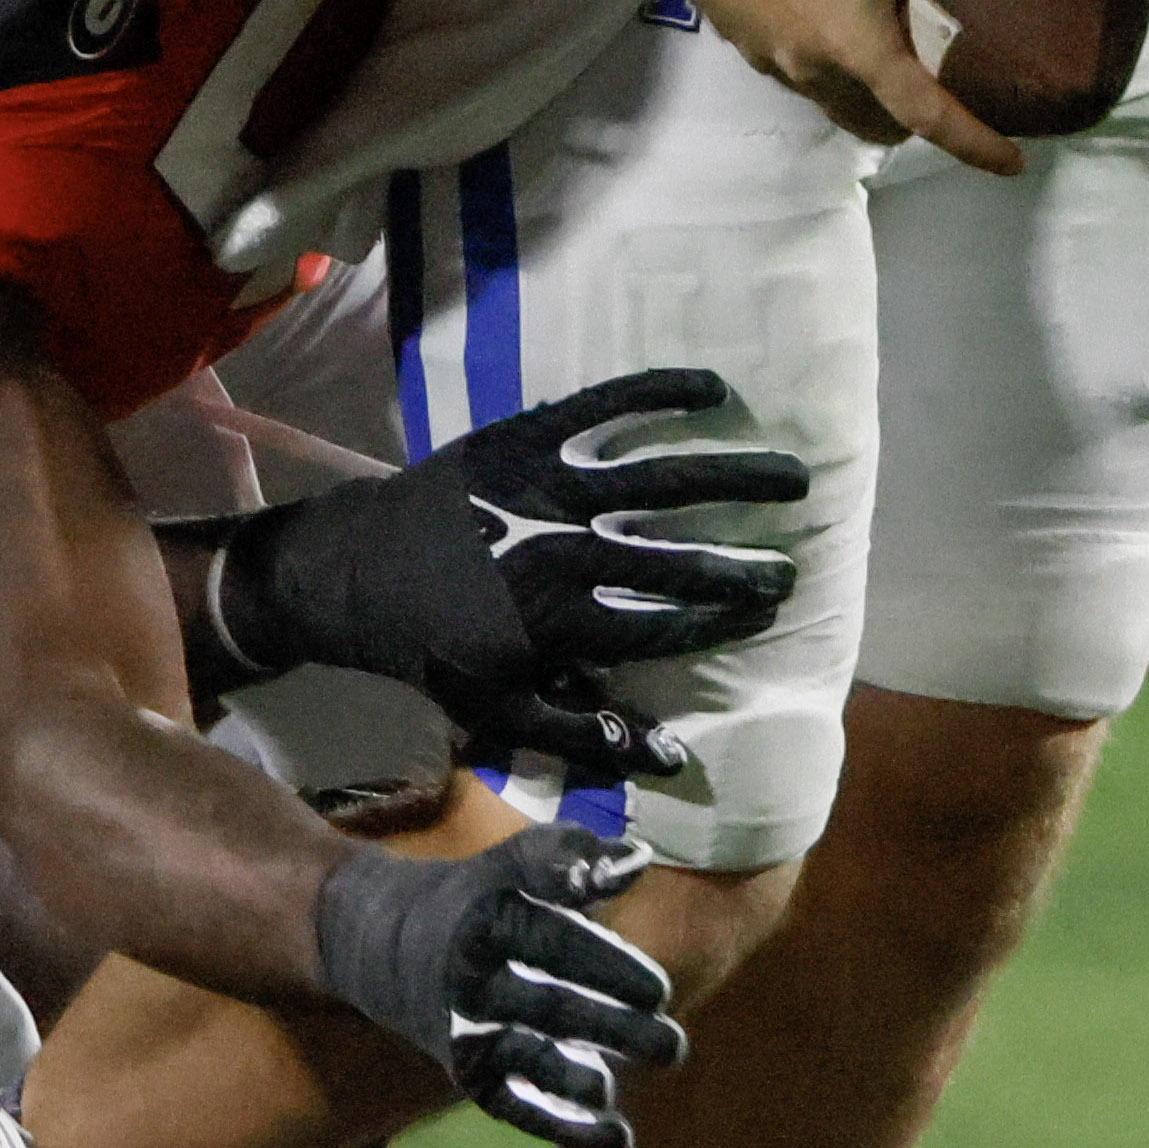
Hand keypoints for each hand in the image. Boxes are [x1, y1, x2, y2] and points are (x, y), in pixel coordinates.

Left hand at [215, 367, 803, 777]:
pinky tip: (714, 389)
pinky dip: (660, 393)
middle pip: (678, 554)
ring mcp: (547, 485)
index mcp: (560, 622)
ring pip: (662, 478)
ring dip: (733, 474)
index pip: (665, 623)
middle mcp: (563, 551)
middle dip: (744, 559)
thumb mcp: (500, 712)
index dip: (723, 617)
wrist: (354, 570)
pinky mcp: (527, 435)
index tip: (769, 609)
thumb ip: (587, 735)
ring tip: (792, 476)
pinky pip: (605, 406)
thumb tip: (676, 758)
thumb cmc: (435, 650)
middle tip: (794, 559)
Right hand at [313, 823, 686, 1147]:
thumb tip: (641, 859)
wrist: (383, 945)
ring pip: (531, 1062)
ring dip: (581, 1081)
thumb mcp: (513, 863)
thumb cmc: (477, 897)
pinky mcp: (471, 1074)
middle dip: (613, 1030)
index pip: (550, 943)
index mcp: (486, 923)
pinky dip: (564, 1127)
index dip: (606, 967)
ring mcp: (469, 1033)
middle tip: (673, 1046)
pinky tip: (619, 1140)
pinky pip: (517, 1106)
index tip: (661, 992)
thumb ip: (575, 858)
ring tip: (620, 1090)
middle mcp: (473, 983)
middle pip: (550, 1008)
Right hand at [649, 0, 1054, 173]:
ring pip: (820, 96)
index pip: (931, 117)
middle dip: (903, 125)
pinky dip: (807, 60)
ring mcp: (768, 54)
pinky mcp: (735, 31)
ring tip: (870, 70)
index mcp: (863, 47)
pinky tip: (809, 27)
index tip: (1011, 163)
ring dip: (851, 93)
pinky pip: (781, 66)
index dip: (976, 144)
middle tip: (931, 114)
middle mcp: (813, 65)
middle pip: (868, 120)